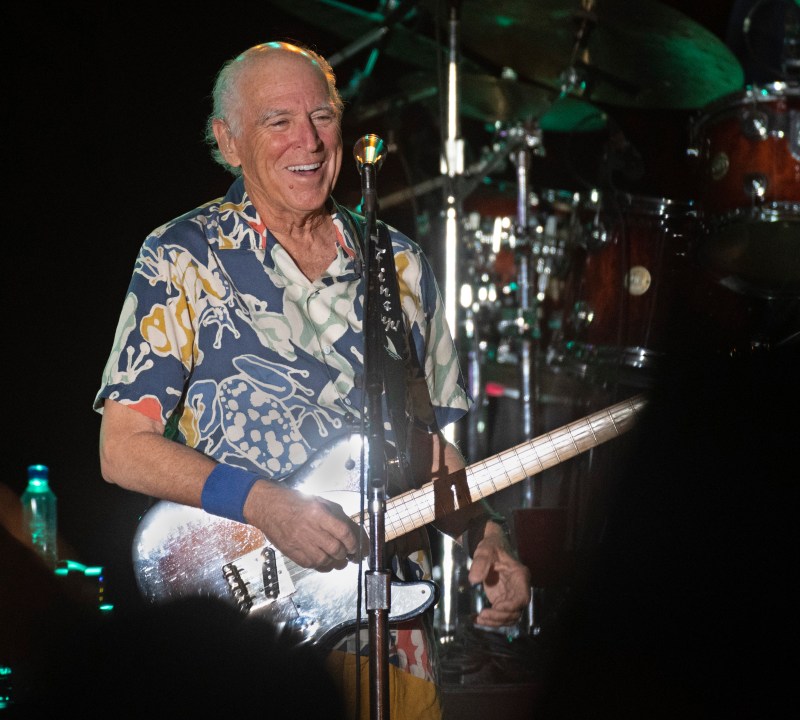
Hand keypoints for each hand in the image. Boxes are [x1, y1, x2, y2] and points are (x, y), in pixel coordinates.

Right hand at [244, 480, 368, 570]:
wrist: (268, 507)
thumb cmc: (294, 502)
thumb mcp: (319, 501)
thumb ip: (336, 515)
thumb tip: (352, 530)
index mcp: (319, 514)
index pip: (344, 532)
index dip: (355, 543)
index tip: (358, 547)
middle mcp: (311, 529)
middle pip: (337, 549)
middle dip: (347, 554)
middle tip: (350, 555)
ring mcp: (301, 543)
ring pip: (326, 560)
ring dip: (336, 562)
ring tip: (339, 560)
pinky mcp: (293, 553)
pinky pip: (312, 565)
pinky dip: (322, 566)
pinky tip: (325, 561)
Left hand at [467, 521, 531, 627]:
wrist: (490, 547)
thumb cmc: (491, 546)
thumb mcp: (485, 550)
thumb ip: (481, 562)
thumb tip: (474, 580)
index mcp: (520, 576)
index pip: (522, 597)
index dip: (512, 607)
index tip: (496, 608)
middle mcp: (519, 588)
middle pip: (516, 611)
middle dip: (501, 617)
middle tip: (482, 616)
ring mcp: (511, 595)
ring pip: (510, 616)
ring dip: (496, 622)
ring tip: (479, 620)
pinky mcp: (503, 599)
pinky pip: (501, 615)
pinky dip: (492, 620)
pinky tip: (478, 620)